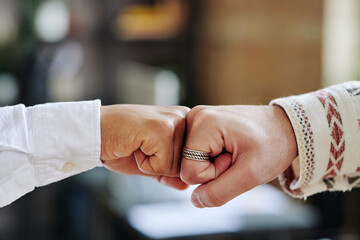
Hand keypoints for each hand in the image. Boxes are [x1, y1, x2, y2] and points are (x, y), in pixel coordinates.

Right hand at [100, 104, 189, 189]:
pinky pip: (163, 166)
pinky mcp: (162, 129)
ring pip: (175, 167)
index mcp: (183, 121)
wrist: (94, 132)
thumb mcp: (149, 162)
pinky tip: (134, 146)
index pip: (192, 160)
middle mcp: (183, 117)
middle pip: (186, 165)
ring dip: (151, 164)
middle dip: (160, 165)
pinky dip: (144, 164)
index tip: (148, 148)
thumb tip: (187, 186)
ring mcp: (173, 121)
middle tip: (140, 147)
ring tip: (137, 145)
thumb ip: (170, 173)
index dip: (166, 164)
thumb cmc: (120, 144)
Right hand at [180, 105, 297, 206]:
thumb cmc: (272, 145)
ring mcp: (196, 119)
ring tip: (234, 151)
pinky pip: (196, 154)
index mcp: (203, 122)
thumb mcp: (250, 175)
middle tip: (236, 155)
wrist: (285, 126)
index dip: (214, 175)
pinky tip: (228, 148)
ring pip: (191, 161)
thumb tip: (195, 200)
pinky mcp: (200, 125)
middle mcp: (194, 116)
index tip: (235, 159)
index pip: (190, 172)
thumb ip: (219, 192)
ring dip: (213, 164)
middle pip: (187, 165)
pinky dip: (212, 157)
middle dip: (213, 169)